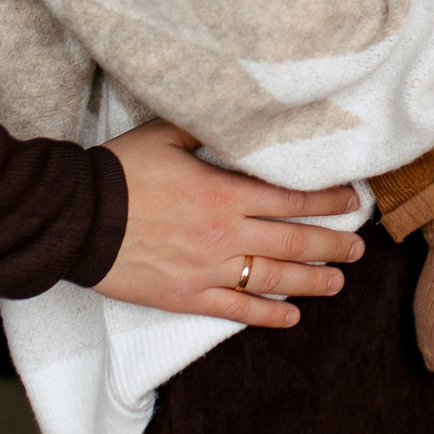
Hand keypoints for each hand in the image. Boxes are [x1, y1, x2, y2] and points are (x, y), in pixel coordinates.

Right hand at [91, 120, 364, 326]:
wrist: (75, 219)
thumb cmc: (118, 172)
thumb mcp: (163, 134)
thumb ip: (206, 128)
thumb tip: (238, 117)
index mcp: (224, 193)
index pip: (292, 198)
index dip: (328, 200)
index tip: (353, 201)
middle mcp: (225, 235)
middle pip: (294, 241)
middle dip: (332, 244)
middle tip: (359, 248)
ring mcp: (208, 270)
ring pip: (273, 279)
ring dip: (311, 281)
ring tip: (337, 282)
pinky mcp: (186, 297)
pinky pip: (236, 310)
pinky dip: (267, 315)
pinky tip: (291, 316)